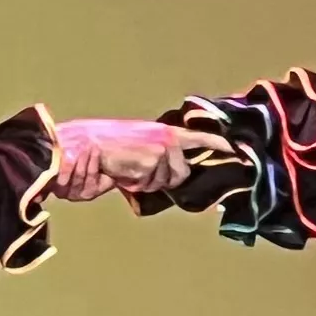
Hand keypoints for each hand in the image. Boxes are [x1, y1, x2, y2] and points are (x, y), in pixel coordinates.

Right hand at [50, 119, 227, 202]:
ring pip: (167, 181)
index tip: (232, 148)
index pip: (197, 137)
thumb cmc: (98, 145)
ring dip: (146, 182)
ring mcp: (162, 150)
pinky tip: (121, 172)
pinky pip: (151, 184)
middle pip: (182, 172)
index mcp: (161, 131)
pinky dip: (135, 184)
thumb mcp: (132, 148)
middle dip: (163, 178)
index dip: (216, 144)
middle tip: (138, 173)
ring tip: (125, 169)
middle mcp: (167, 138)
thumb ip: (152, 156)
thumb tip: (163, 172)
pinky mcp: (154, 161)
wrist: (82, 144)